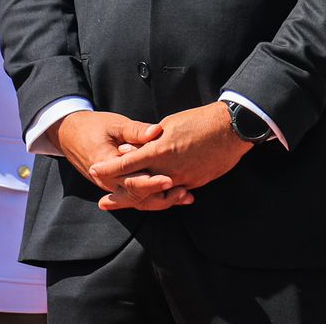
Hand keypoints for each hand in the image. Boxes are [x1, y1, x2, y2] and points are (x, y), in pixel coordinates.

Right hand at [52, 110, 184, 204]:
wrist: (70, 135)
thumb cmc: (93, 127)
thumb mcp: (114, 124)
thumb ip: (135, 130)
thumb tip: (156, 131)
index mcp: (106, 166)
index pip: (130, 180)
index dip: (151, 182)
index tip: (170, 179)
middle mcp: (108, 182)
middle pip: (137, 196)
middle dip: (162, 195)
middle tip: (184, 192)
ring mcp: (112, 186)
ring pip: (139, 200)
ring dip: (162, 200)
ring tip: (186, 196)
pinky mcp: (118, 185)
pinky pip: (137, 196)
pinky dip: (156, 197)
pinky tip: (176, 195)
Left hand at [89, 101, 249, 210]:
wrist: (232, 129)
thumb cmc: (200, 121)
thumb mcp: (170, 124)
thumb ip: (149, 140)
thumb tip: (132, 148)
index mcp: (159, 151)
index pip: (126, 164)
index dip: (108, 169)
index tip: (94, 171)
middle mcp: (168, 170)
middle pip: (137, 188)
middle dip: (119, 196)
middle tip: (104, 203)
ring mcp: (183, 179)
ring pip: (156, 195)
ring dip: (140, 200)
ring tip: (126, 204)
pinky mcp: (195, 183)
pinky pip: (174, 192)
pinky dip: (163, 195)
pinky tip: (156, 197)